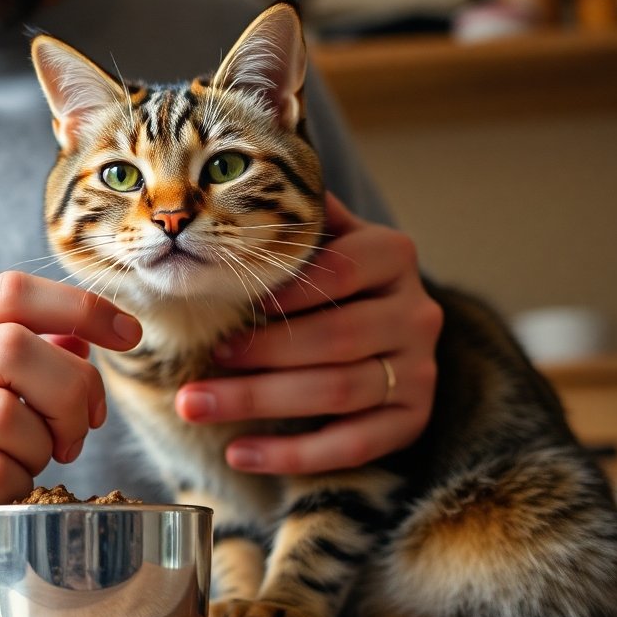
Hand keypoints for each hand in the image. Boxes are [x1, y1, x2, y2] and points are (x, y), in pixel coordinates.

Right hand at [0, 272, 142, 579]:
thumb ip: (15, 355)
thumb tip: (84, 334)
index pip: (10, 292)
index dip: (81, 307)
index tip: (129, 336)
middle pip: (14, 347)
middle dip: (71, 390)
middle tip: (82, 428)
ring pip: (6, 413)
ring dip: (43, 445)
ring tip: (36, 460)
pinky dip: (17, 482)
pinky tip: (5, 487)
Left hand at [175, 193, 441, 473]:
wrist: (381, 335)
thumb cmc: (325, 282)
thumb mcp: (318, 240)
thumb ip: (295, 216)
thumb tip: (253, 162)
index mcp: (393, 255)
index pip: (338, 272)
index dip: (283, 294)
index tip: (225, 311)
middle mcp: (417, 311)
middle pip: (334, 338)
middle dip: (257, 358)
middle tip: (195, 369)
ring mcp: (420, 368)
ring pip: (340, 391)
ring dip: (260, 404)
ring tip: (195, 407)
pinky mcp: (413, 420)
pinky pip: (354, 445)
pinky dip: (293, 454)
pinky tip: (239, 452)